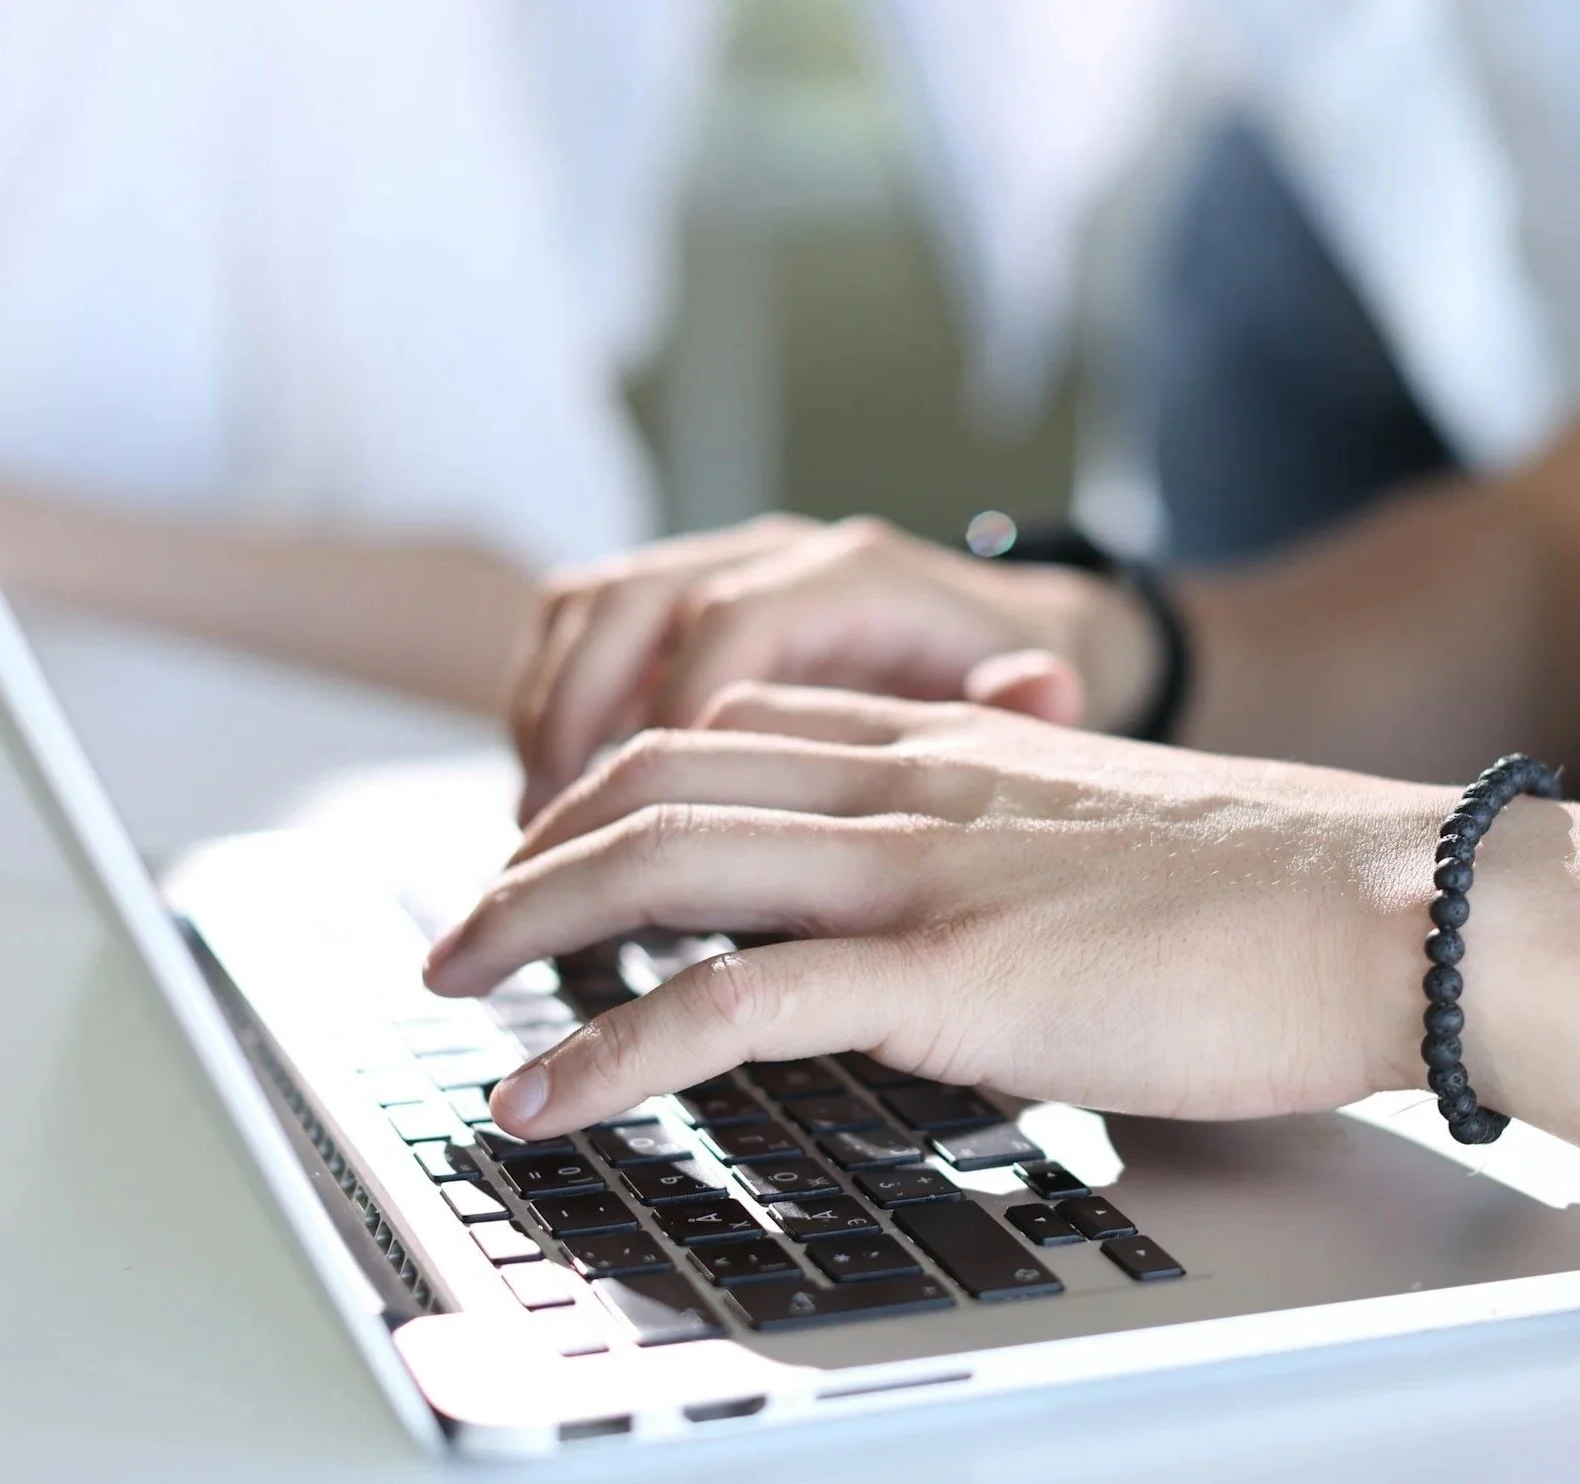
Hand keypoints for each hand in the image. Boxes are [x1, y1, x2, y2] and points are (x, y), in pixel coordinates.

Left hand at [425, 683, 1449, 1137]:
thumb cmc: (1288, 895)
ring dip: (527, 925)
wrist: (1399, 907)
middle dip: (532, 846)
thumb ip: (1014, 858)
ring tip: (451, 988)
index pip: (734, 727)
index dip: (618, 782)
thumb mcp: (1117, 842)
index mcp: (953, 747)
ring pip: (662, 859)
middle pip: (658, 775)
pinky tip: (546, 1099)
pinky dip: (612, 1053)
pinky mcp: (950, 976)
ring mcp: (924, 873)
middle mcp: (914, 786)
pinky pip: (732, 1004)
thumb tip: (965, 935)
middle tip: (464, 923)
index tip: (562, 850)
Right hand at [504, 513, 1157, 820]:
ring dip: (546, 709)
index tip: (648, 824)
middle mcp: (776, 555)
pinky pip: (579, 619)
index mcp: (855, 575)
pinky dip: (547, 697)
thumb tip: (1045, 689)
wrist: (1010, 633)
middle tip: (549, 832)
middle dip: (576, 716)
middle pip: (632, 601)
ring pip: (587, 604)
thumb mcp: (1039, 691)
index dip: (675, 718)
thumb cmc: (1011, 682)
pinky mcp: (681, 594)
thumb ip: (1028, 699)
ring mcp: (718, 565)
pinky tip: (551, 794)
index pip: (731, 625)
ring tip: (534, 825)